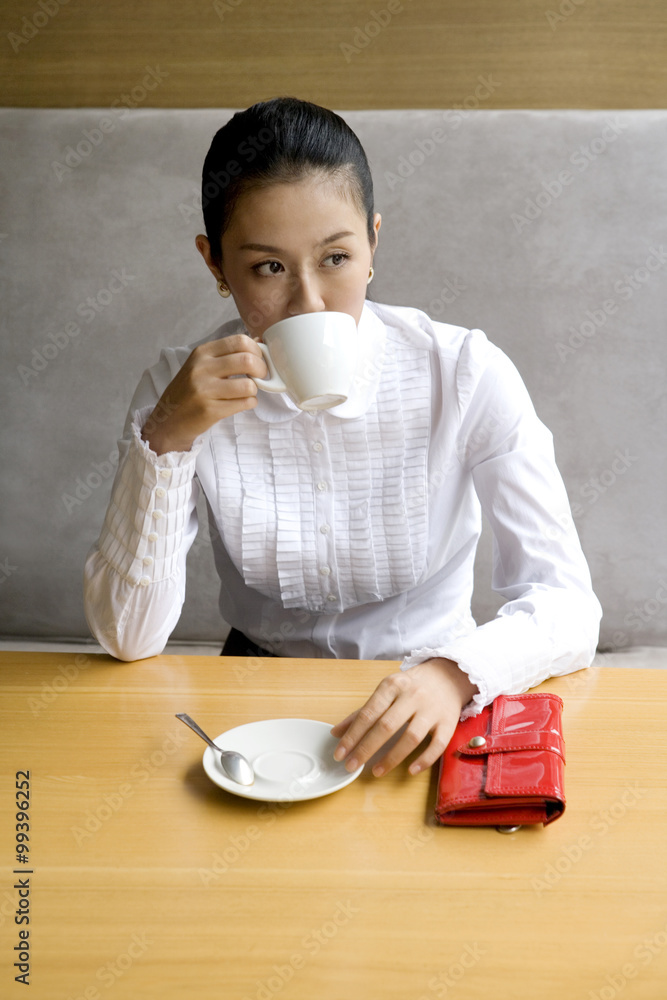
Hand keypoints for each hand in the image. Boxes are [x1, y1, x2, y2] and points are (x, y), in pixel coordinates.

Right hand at [141, 334, 267, 454]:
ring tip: (247, 392)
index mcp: (202, 353)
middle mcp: (202, 368)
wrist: (169, 419)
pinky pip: (244, 403)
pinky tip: (242, 402)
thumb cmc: (190, 391)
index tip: (258, 360)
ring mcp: (204, 390)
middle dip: (262, 370)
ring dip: (255, 390)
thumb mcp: (203, 365)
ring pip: (248, 385)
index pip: (240, 341)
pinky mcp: (210, 410)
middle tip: (260, 377)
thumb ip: (229, 354)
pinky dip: (250, 403)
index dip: (257, 351)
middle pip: (247, 360)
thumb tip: (259, 342)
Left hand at [330, 658, 478, 777]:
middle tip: (351, 766)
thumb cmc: (411, 686)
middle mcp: (412, 696)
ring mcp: (432, 710)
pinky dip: (424, 760)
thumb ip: (362, 712)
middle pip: (386, 726)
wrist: (448, 676)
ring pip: (411, 737)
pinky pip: (437, 745)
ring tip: (376, 771)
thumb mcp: (386, 691)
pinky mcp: (448, 722)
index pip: (368, 713)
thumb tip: (336, 733)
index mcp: (392, 686)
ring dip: (392, 758)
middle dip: (366, 749)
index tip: (339, 753)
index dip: (352, 735)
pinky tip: (410, 770)